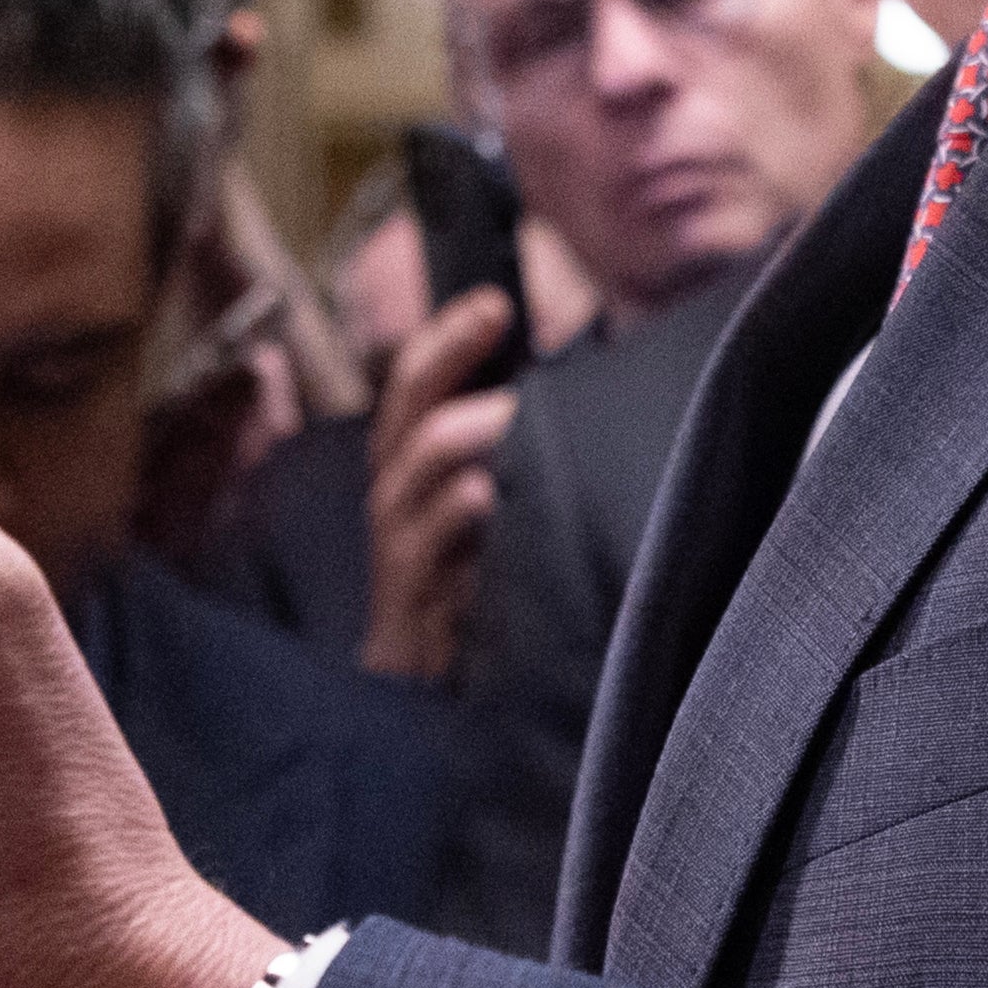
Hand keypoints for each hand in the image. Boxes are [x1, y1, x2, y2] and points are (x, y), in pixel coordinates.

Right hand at [357, 291, 519, 685]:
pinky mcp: (405, 590)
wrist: (430, 686)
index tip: (494, 302)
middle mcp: (396, 489)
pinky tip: (492, 493)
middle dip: (450, 350)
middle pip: (409, 400)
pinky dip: (460, 508)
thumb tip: (591, 371)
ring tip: (520, 405)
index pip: (418, 377)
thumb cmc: (473, 581)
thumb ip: (519, 444)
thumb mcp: (495, 503)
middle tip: (497, 314)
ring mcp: (397, 539)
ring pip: (420, 456)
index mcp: (413, 460)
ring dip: (475, 424)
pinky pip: (424, 539)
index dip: (448, 334)